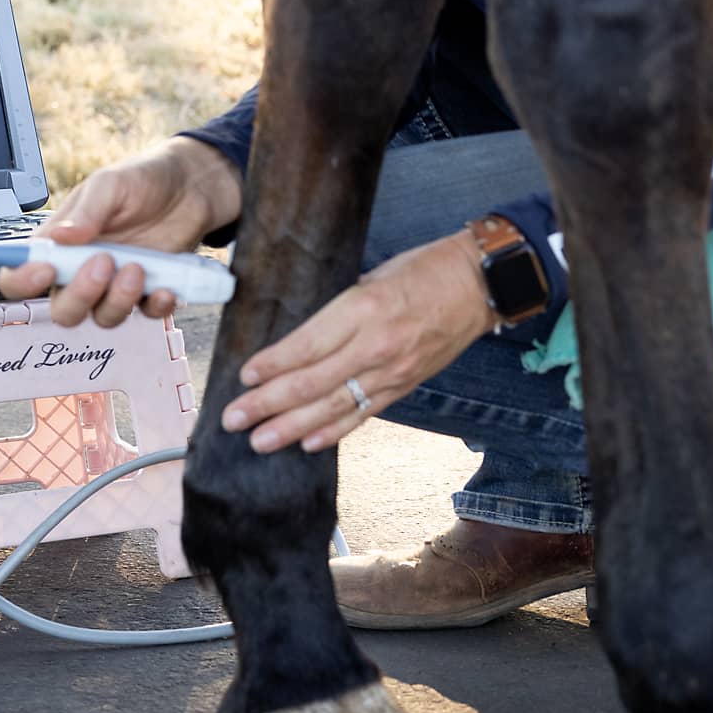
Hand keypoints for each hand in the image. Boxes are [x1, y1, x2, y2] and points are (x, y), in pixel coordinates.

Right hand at [0, 136, 241, 327]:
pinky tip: (165, 287)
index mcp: (60, 244)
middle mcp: (82, 270)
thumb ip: (86, 211)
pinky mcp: (147, 292)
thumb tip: (59, 236)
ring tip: (138, 268)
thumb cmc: (141, 180)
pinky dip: (154, 306)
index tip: (45, 270)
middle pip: (62, 309)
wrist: (191, 186)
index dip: (22, 281)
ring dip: (118, 301)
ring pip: (102, 317)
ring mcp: (114, 284)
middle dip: (79, 296)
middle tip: (104, 264)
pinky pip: (144, 315)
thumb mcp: (110, 184)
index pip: (20, 275)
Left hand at [220, 230, 494, 453]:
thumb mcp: (373, 274)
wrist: (479, 284)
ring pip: (333, 407)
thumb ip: (339, 308)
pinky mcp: (405, 385)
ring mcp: (393, 371)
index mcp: (364, 308)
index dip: (273, 365)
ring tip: (259, 441)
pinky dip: (334, 432)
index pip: (307, 345)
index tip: (244, 376)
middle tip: (233, 418)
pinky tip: (307, 444)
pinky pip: (364, 414)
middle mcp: (376, 345)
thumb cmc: (424, 268)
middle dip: (268, 404)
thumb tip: (300, 336)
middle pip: (312, 383)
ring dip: (291, 427)